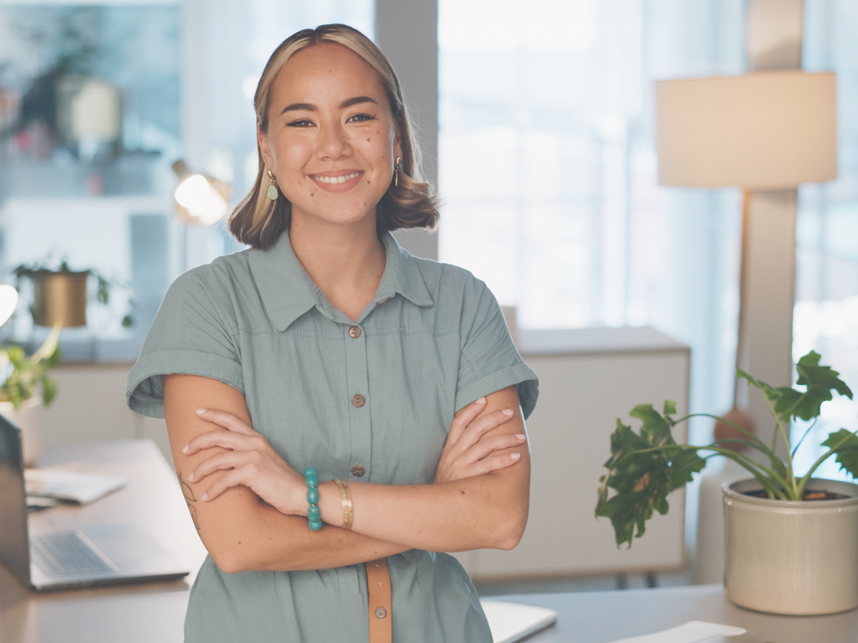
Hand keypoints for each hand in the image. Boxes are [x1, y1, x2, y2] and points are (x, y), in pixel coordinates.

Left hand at [183, 409, 305, 514]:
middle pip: (219, 435)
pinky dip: (213, 489)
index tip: (198, 411)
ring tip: (192, 478)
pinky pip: (224, 480)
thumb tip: (227, 460)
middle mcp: (254, 443)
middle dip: (198, 441)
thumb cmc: (283, 481)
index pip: (232, 420)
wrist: (301, 493)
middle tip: (185, 449)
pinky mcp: (252, 472)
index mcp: (257, 438)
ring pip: (217, 459)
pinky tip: (206, 496)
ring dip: (201, 469)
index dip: (214, 414)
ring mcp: (253, 456)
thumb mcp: (265, 460)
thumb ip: (249, 455)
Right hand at [435, 397, 525, 483]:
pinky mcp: (467, 478)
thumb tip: (478, 440)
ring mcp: (461, 465)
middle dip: (494, 418)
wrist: (435, 506)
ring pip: (486, 445)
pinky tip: (516, 456)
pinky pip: (488, 465)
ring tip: (521, 437)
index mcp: (449, 448)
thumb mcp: (446, 465)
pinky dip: (503, 459)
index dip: (471, 410)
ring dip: (506, 439)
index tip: (483, 399)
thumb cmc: (447, 485)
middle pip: (476, 429)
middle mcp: (454, 453)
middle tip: (510, 413)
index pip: (458, 423)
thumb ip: (458, 452)